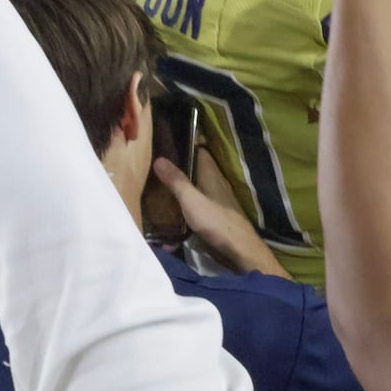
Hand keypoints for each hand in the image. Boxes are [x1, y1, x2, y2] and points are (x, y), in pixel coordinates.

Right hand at [153, 156, 290, 277]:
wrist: (238, 249)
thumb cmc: (216, 221)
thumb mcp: (192, 200)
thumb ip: (177, 181)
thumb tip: (160, 159)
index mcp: (212, 175)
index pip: (200, 151)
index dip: (186, 144)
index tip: (166, 141)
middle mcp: (215, 184)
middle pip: (194, 170)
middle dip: (177, 168)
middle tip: (152, 167)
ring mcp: (215, 200)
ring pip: (193, 188)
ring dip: (178, 188)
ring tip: (153, 189)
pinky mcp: (212, 215)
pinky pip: (193, 206)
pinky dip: (182, 207)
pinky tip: (167, 214)